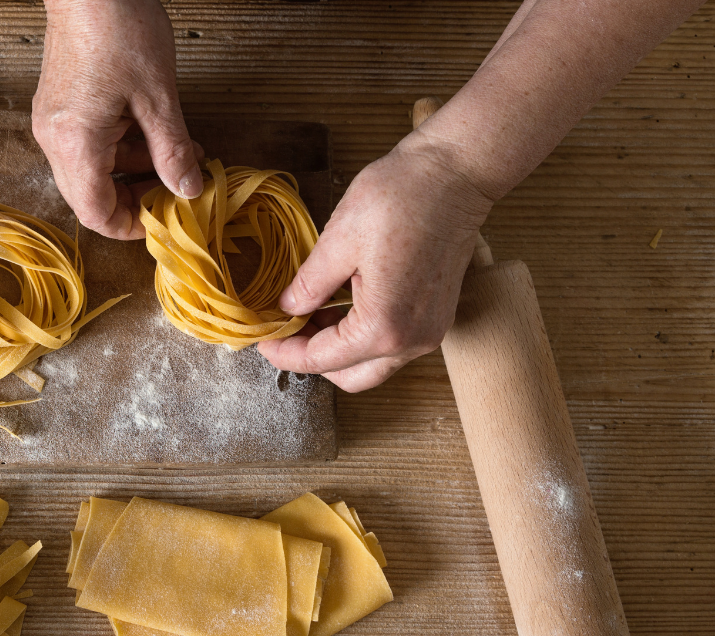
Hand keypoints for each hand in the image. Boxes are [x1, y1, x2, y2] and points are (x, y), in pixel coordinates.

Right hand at [33, 0, 203, 239]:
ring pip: (91, 171)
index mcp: (76, 143)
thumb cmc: (117, 26)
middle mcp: (55, 139)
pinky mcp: (58, 106)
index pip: (96, 213)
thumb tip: (188, 189)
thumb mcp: (158, 95)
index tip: (164, 220)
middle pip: (90, 197)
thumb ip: (172, 150)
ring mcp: (53, 121)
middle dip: (136, 199)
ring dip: (133, 172)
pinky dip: (120, 150)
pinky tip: (154, 136)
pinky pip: (87, 146)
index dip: (131, 226)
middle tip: (176, 191)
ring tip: (178, 158)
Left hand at [258, 135, 494, 391]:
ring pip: (372, 364)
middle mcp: (411, 340)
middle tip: (285, 328)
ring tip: (310, 312)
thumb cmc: (400, 198)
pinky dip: (362, 336)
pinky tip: (340, 305)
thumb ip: (309, 285)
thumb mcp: (338, 240)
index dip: (285, 353)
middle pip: (350, 376)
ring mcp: (430, 332)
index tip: (263, 340)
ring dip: (338, 348)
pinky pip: (392, 344)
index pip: (321, 360)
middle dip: (312, 358)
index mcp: (383, 326)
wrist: (456, 175)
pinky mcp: (437, 317)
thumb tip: (289, 310)